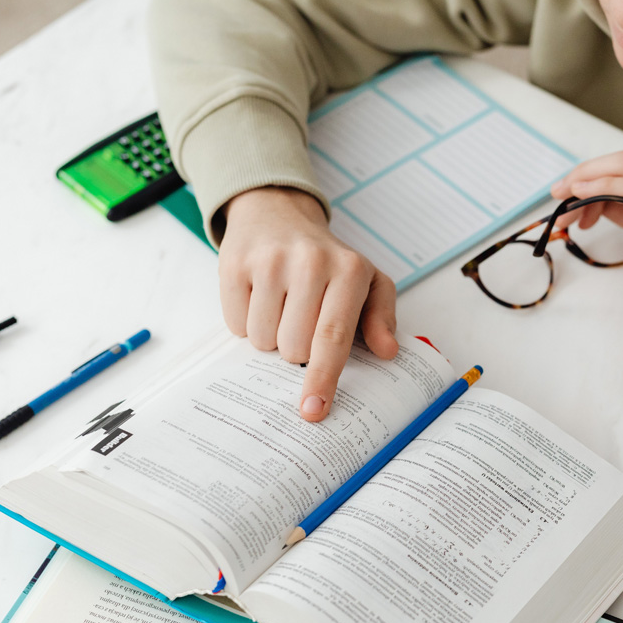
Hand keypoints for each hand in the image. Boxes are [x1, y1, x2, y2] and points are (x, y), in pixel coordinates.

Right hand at [219, 187, 397, 420]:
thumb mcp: (367, 281)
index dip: (323, 378)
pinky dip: (246, 321)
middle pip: (294, 348)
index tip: (314, 409)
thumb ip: (381, 318)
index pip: (333, 337)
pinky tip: (259, 297)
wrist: (278, 213)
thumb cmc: (328, 260)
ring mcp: (269, 261)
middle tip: (302, 321)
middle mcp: (310, 262)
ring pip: (263, 340)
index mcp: (348, 270)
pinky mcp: (235, 264)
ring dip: (271, 337)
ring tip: (282, 306)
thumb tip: (387, 351)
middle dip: (297, 350)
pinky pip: (236, 325)